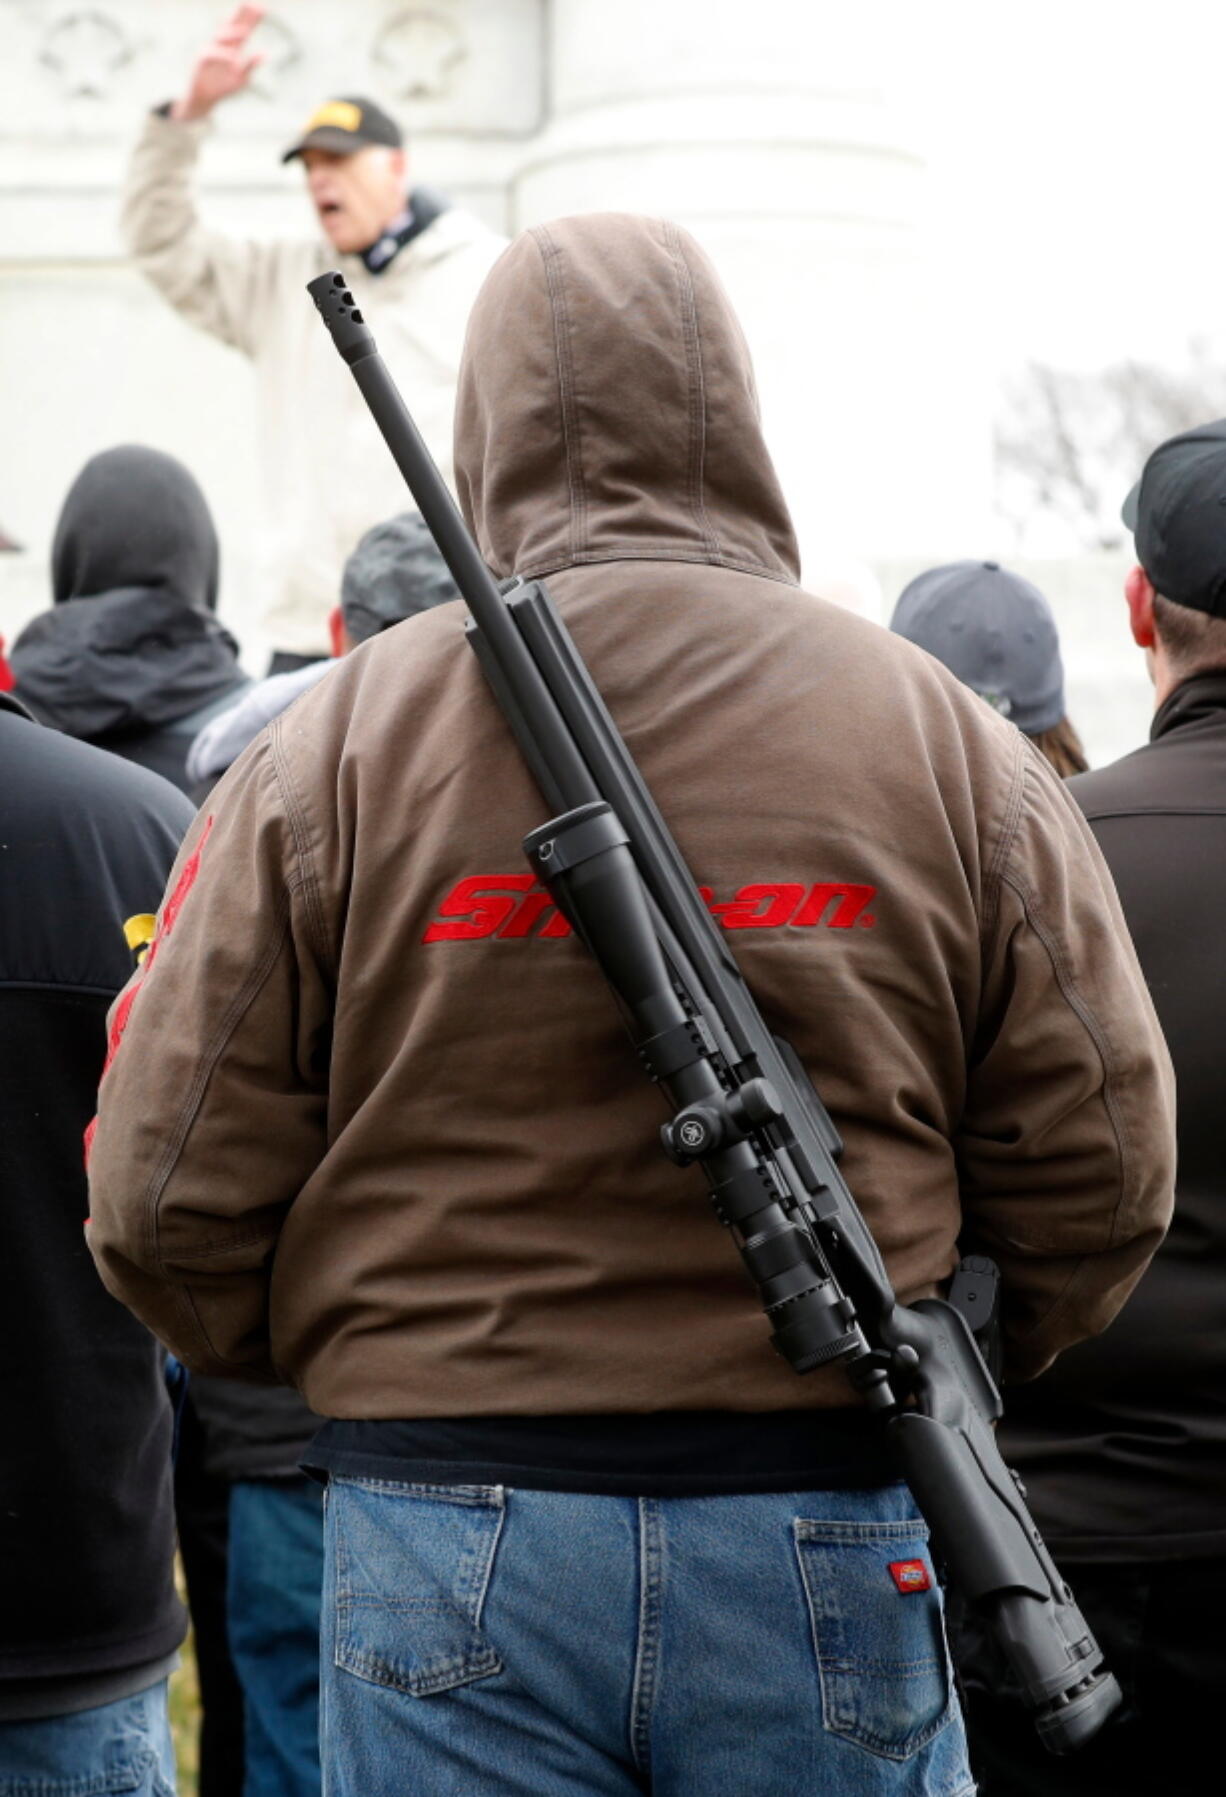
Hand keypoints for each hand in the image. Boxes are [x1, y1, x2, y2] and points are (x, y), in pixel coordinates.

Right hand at [171, 3, 264, 121]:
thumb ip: (251, 65)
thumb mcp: (241, 79)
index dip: (252, 18)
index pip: (244, 28)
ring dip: (233, 33)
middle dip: (241, 14)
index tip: (263, 7)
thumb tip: (265, 54)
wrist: (203, 99)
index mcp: (233, 47)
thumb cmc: (222, 87)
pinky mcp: (200, 60)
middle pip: (232, 25)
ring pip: (220, 36)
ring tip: (246, 32)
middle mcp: (221, 44)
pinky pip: (211, 54)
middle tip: (252, 3)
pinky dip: (223, 55)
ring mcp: (210, 49)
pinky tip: (234, 59)